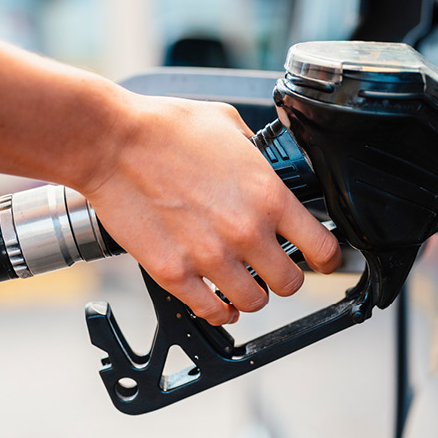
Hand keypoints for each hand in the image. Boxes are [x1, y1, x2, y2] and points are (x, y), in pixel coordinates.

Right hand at [77, 94, 340, 325]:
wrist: (111, 143)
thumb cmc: (164, 128)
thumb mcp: (229, 125)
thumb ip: (256, 154)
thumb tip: (265, 167)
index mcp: (268, 196)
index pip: (322, 248)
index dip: (326, 256)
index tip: (319, 257)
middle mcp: (246, 232)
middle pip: (291, 284)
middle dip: (284, 276)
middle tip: (272, 267)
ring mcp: (210, 258)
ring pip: (254, 302)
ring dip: (251, 294)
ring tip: (241, 281)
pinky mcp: (175, 274)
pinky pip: (211, 311)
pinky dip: (219, 311)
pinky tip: (218, 301)